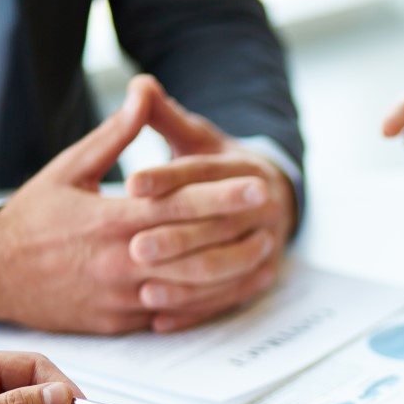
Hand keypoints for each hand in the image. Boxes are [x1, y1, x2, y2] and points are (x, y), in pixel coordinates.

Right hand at [0, 76, 290, 333]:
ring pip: (190, 287)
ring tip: (265, 250)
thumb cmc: (33, 216)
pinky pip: (175, 315)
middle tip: (275, 213)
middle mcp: (120, 261)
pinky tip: (236, 287)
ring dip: (232, 270)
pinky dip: (208, 302)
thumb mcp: (69, 169)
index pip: (177, 206)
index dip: (220, 196)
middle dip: (237, 230)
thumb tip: (144, 91)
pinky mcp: (122, 322)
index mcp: (109, 220)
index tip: (256, 184)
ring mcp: (123, 297)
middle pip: (193, 248)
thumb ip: (115, 136)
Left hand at [125, 77, 297, 331]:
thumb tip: (140, 84)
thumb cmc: (219, 167)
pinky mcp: (262, 275)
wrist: (272, 196)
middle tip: (134, 247)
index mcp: (246, 168)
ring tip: (144, 291)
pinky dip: (195, 311)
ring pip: (225, 267)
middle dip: (176, 238)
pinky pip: (229, 298)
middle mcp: (264, 207)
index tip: (132, 184)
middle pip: (217, 225)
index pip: (205, 173)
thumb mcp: (196, 138)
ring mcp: (267, 244)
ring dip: (186, 282)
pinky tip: (159, 319)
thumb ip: (165, 117)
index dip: (169, 178)